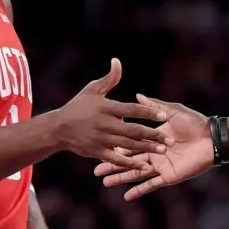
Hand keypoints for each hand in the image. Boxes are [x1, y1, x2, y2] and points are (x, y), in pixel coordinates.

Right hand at [55, 59, 173, 170]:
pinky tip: (145, 167)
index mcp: (106, 107)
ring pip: (128, 145)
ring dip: (147, 148)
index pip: (132, 109)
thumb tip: (117, 61)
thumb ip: (109, 78)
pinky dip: (131, 164)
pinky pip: (117, 160)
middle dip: (154, 135)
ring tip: (164, 150)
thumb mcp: (92, 89)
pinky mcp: (97, 153)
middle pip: (134, 130)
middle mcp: (105, 124)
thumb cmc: (78, 106)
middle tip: (171, 139)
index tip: (164, 116)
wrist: (58, 128)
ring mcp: (101, 140)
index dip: (148, 112)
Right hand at [93, 94, 212, 199]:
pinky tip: (126, 196)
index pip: (130, 143)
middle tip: (95, 170)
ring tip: (105, 182)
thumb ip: (154, 106)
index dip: (116, 146)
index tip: (100, 146)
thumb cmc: (195, 123)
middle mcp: (154, 153)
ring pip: (136, 173)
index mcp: (154, 138)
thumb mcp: (172, 111)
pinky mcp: (168, 175)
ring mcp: (160, 165)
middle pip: (129, 160)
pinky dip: (139, 190)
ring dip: (121, 178)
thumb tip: (137, 95)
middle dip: (112, 164)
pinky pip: (151, 184)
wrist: (212, 138)